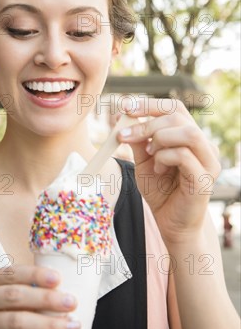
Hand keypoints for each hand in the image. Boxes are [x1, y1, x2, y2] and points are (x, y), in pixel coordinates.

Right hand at [0, 264, 78, 328]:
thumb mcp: (3, 300)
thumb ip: (25, 291)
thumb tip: (63, 289)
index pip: (12, 273)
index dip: (35, 274)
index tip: (58, 278)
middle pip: (15, 296)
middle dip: (46, 298)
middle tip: (72, 302)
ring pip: (18, 321)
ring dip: (50, 323)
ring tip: (73, 325)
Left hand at [117, 98, 220, 244]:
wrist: (171, 224)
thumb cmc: (161, 192)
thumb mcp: (143, 161)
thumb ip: (137, 140)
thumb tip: (121, 116)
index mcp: (190, 137)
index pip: (174, 107)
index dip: (149, 104)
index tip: (124, 106)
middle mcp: (203, 145)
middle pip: (178, 116)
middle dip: (146, 123)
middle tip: (124, 136)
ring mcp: (208, 161)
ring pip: (187, 132)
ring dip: (159, 139)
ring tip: (149, 154)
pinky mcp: (204, 178)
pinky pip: (183, 155)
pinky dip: (164, 158)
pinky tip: (158, 170)